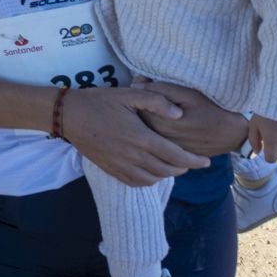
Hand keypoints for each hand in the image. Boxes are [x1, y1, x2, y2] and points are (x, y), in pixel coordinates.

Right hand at [61, 85, 200, 186]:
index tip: (206, 161)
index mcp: (141, 138)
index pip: (176, 156)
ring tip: (174, 166)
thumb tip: (179, 113)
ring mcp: (121, 165)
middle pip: (167, 170)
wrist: (69, 115)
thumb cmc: (100, 101)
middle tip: (192, 162)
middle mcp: (133, 156)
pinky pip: (136, 182)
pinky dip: (150, 181)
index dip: (194, 161)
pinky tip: (153, 173)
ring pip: (153, 179)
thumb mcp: (130, 94)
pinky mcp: (111, 169)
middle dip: (184, 168)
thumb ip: (157, 101)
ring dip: (167, 174)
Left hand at [133, 78, 249, 156]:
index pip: (137, 105)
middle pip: (138, 119)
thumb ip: (161, 90)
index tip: (145, 81)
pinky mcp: (171, 153)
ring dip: (146, 116)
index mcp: (160, 123)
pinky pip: (156, 138)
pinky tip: (163, 118)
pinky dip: (154, 127)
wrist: (232, 134)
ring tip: (158, 104)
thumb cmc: (212, 110)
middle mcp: (159, 139)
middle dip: (141, 103)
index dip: (139, 90)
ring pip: (145, 129)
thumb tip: (136, 84)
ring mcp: (164, 148)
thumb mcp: (188, 94)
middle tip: (151, 90)